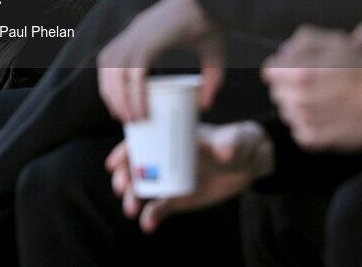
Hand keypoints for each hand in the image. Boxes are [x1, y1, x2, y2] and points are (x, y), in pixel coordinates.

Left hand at [97, 0, 223, 121]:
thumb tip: (204, 106)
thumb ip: (209, 81)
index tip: (120, 105)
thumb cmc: (214, 21)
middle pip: (107, 68)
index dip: (111, 83)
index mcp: (142, 32)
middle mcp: (134, 33)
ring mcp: (139, 36)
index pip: (112, 59)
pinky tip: (141, 111)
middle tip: (125, 118)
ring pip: (115, 73)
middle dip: (111, 95)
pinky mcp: (148, 41)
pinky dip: (134, 95)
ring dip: (120, 99)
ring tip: (132, 119)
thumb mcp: (212, 56)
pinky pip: (134, 74)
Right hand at [106, 121, 273, 232]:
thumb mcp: (234, 140)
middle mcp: (165, 157)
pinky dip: (151, 215)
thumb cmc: (237, 143)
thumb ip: (229, 143)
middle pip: (136, 166)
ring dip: (133, 198)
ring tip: (132, 211)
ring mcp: (170, 178)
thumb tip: (224, 150)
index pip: (142, 141)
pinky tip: (148, 224)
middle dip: (125, 177)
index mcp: (172, 137)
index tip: (114, 164)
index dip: (125, 151)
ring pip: (143, 188)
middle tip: (122, 189)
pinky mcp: (178, 197)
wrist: (247, 164)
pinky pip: (159, 207)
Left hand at [261, 21, 361, 151]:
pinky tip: (327, 116)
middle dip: (291, 85)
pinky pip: (299, 132)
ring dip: (299, 105)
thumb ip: (306, 40)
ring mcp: (307, 121)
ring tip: (324, 99)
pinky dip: (309, 125)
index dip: (283, 66)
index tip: (295, 67)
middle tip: (316, 82)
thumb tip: (288, 50)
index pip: (270, 70)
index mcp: (302, 73)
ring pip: (287, 111)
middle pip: (278, 90)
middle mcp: (300, 99)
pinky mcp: (317, 140)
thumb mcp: (341, 40)